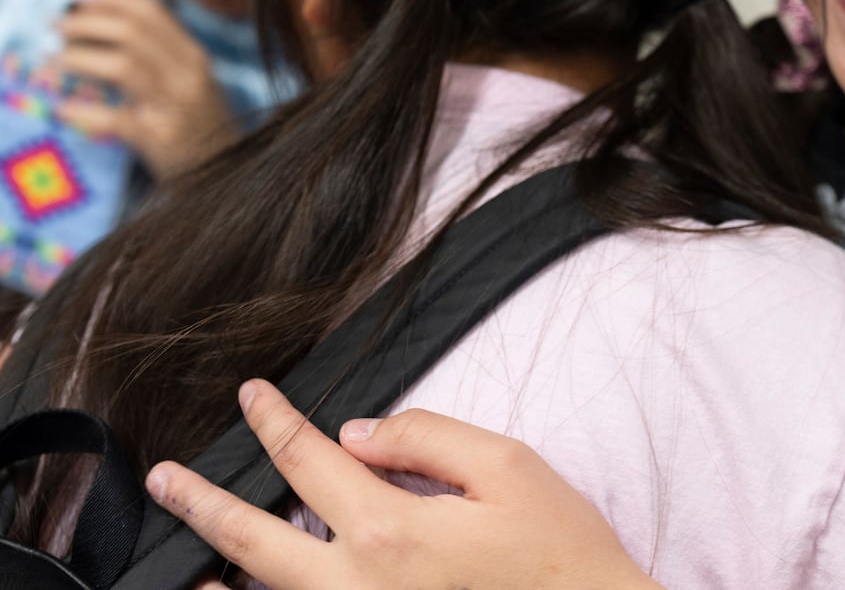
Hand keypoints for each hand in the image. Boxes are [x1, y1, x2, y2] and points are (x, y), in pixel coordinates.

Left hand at [54, 0, 237, 178]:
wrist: (226, 171)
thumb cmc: (199, 127)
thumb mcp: (189, 82)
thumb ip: (158, 54)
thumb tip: (106, 24)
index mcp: (193, 56)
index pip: (152, 11)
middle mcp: (188, 76)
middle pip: (132, 32)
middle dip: (86, 23)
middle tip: (57, 29)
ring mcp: (176, 107)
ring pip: (123, 66)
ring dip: (80, 58)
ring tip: (56, 62)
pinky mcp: (160, 139)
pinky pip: (115, 118)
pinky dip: (83, 112)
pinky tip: (65, 109)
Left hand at [147, 380, 661, 589]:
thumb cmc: (561, 548)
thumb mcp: (508, 466)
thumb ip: (427, 438)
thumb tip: (358, 432)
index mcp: (389, 529)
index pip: (308, 459)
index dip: (275, 419)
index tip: (252, 393)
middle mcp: (357, 586)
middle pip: (253, 540)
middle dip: (203, 500)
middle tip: (164, 476)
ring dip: (218, 567)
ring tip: (183, 553)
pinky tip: (243, 589)